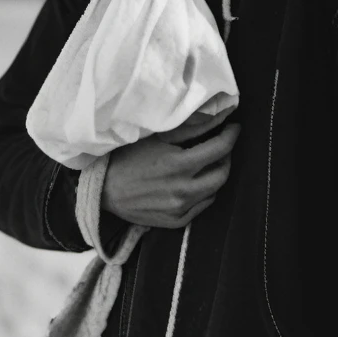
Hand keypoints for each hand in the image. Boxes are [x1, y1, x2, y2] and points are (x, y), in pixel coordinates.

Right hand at [102, 120, 240, 229]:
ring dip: (216, 174)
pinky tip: (194, 182)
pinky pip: (202, 206)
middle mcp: (183, 190)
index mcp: (179, 165)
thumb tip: (221, 115)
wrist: (103, 190)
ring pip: (214, 191)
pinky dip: (204, 193)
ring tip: (207, 163)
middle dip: (227, 156)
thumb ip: (192, 127)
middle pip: (223, 173)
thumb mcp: (158, 136)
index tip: (234, 128)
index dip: (231, 136)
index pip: (220, 148)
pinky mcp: (176, 221)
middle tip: (220, 146)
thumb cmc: (127, 157)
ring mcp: (180, 209)